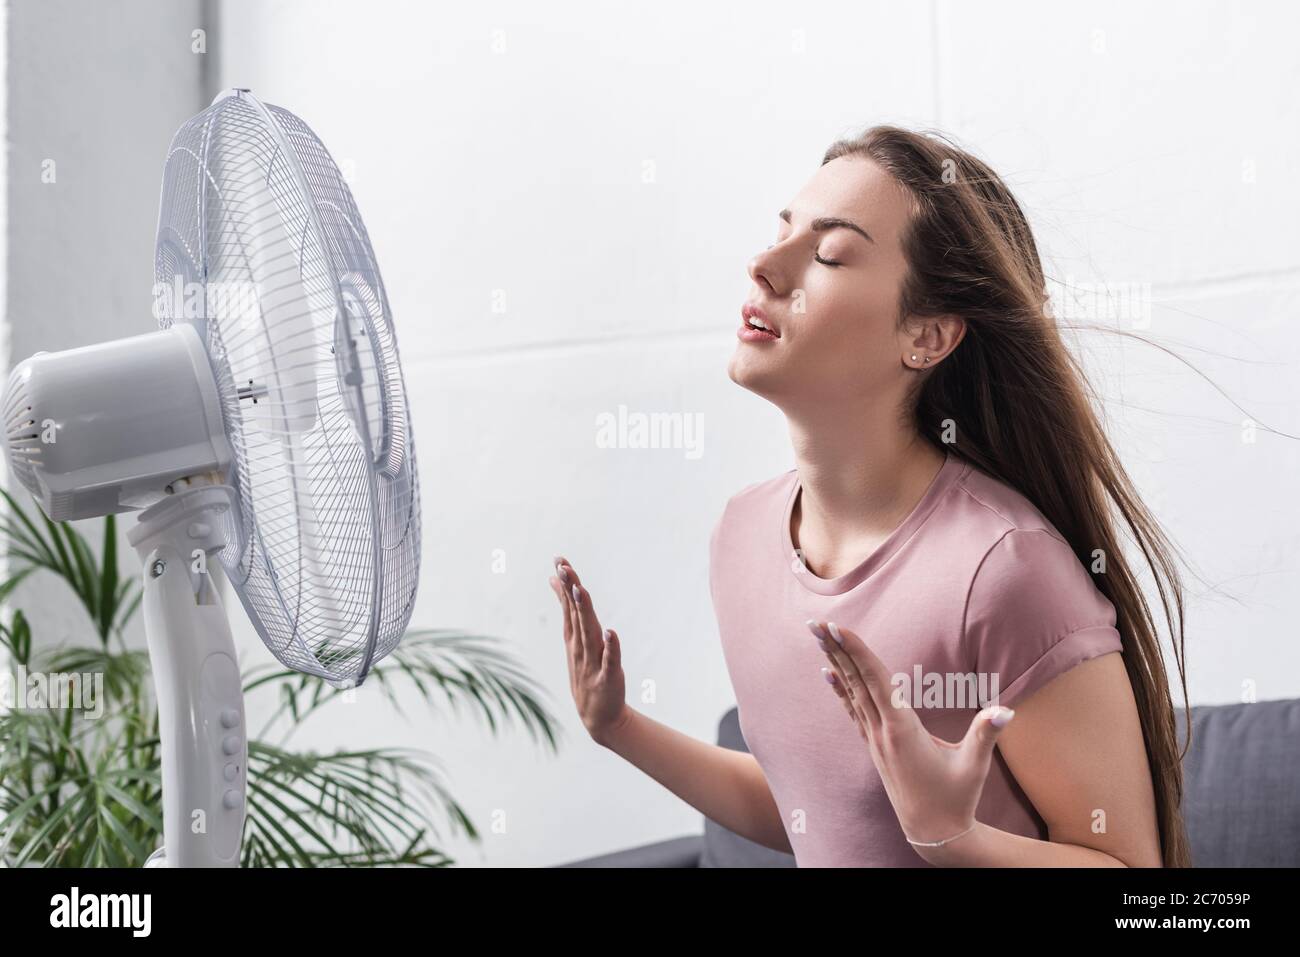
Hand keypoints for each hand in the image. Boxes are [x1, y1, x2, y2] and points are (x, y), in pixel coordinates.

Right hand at [550, 556, 629, 745]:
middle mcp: (580, 647)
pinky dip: (610, 647)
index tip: (559, 561)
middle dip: (569, 590)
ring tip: (580, 590)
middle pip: (575, 614)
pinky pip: (610, 660)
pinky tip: (611, 632)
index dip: (564, 584)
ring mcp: (593, 663)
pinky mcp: (608, 678)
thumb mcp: (574, 641)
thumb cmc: (586, 673)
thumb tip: (557, 582)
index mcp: (574, 638)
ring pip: (589, 633)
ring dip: (584, 612)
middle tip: (563, 568)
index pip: (568, 606)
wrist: (598, 717)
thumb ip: (568, 611)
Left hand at [806, 619, 1014, 857]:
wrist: (933, 834)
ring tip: (818, 636)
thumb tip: (1006, 710)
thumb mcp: (975, 766)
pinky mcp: (876, 746)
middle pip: (855, 682)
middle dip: (836, 650)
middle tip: (815, 623)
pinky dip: (840, 688)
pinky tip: (828, 674)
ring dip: (835, 662)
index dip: (857, 653)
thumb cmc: (957, 799)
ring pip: (851, 693)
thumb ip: (986, 734)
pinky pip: (853, 709)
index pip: (877, 681)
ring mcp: (875, 740)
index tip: (838, 629)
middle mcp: (882, 732)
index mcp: (902, 730)